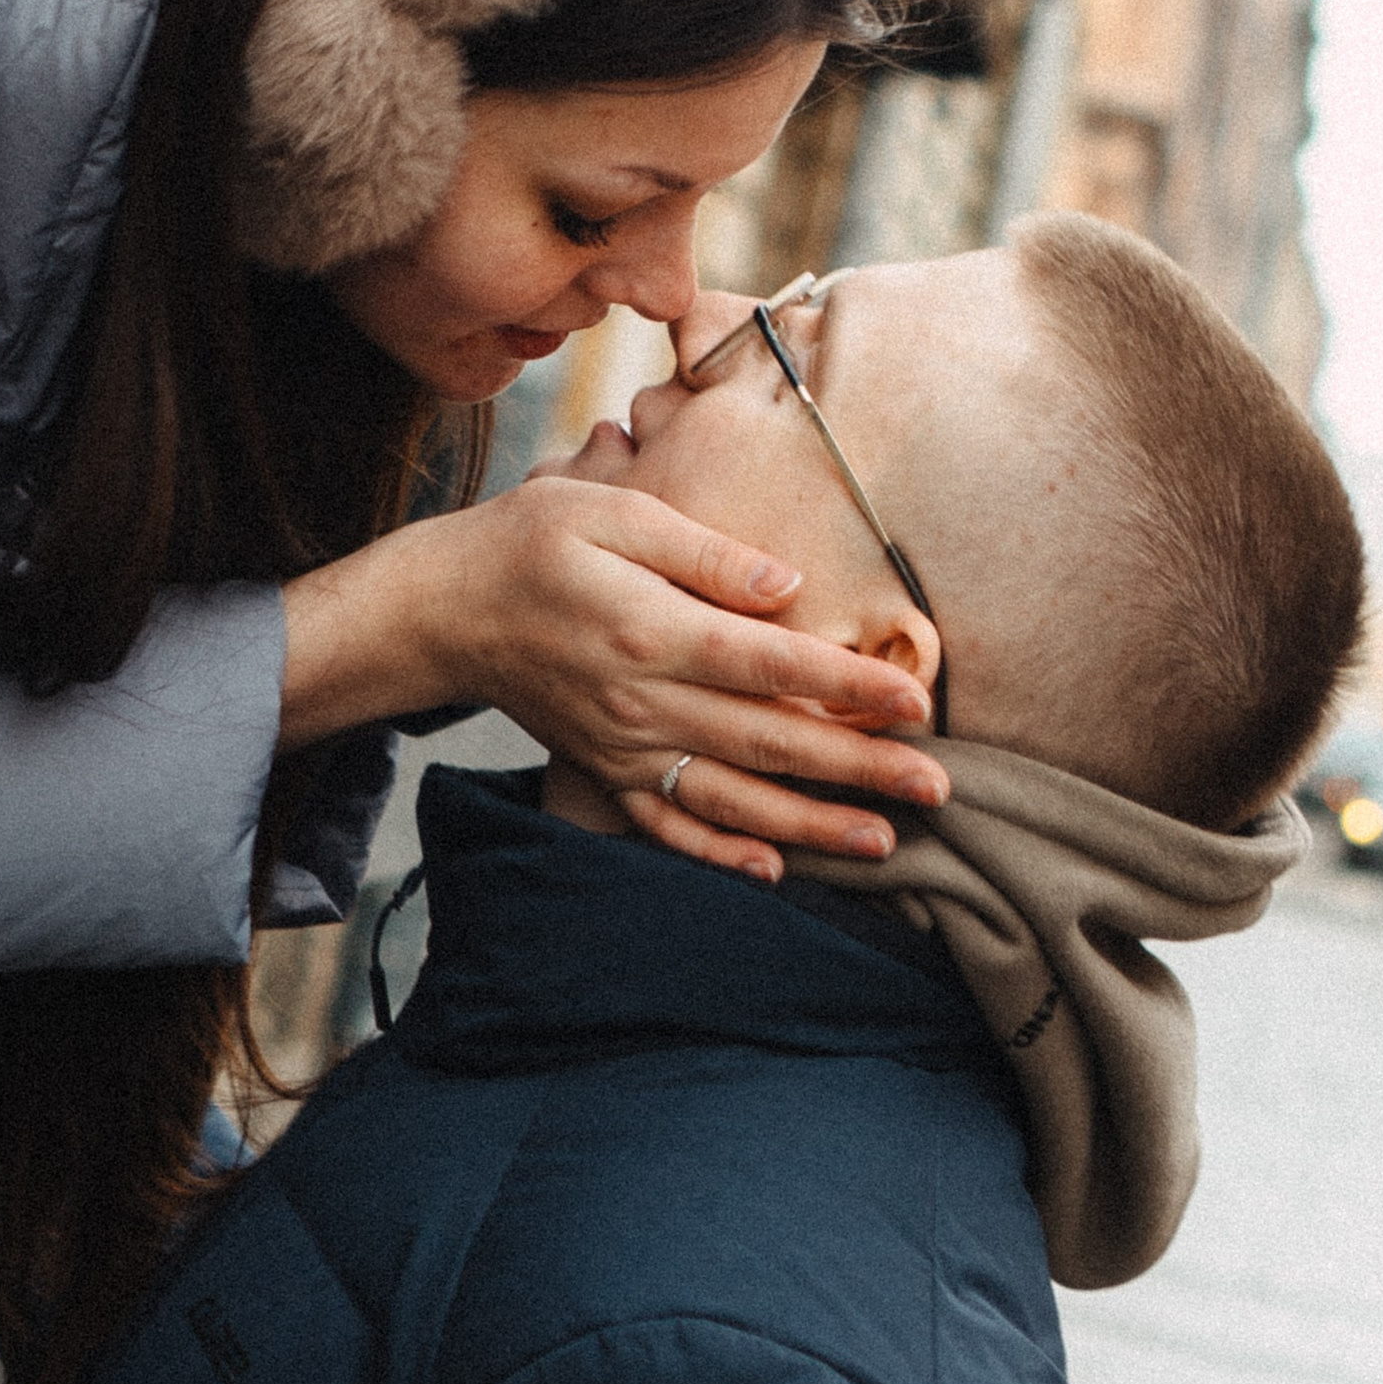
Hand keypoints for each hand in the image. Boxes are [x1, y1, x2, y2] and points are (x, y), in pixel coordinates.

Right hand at [279, 474, 947, 878]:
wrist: (444, 609)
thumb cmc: (532, 542)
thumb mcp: (612, 511)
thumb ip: (704, 551)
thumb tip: (789, 585)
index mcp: (651, 628)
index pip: (770, 665)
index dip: (848, 686)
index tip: (918, 699)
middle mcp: (641, 701)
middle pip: (767, 742)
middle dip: (858, 769)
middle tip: (938, 786)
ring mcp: (622, 747)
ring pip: (731, 799)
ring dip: (810, 825)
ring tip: (885, 843)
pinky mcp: (604, 771)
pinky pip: (667, 825)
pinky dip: (719, 856)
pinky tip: (775, 872)